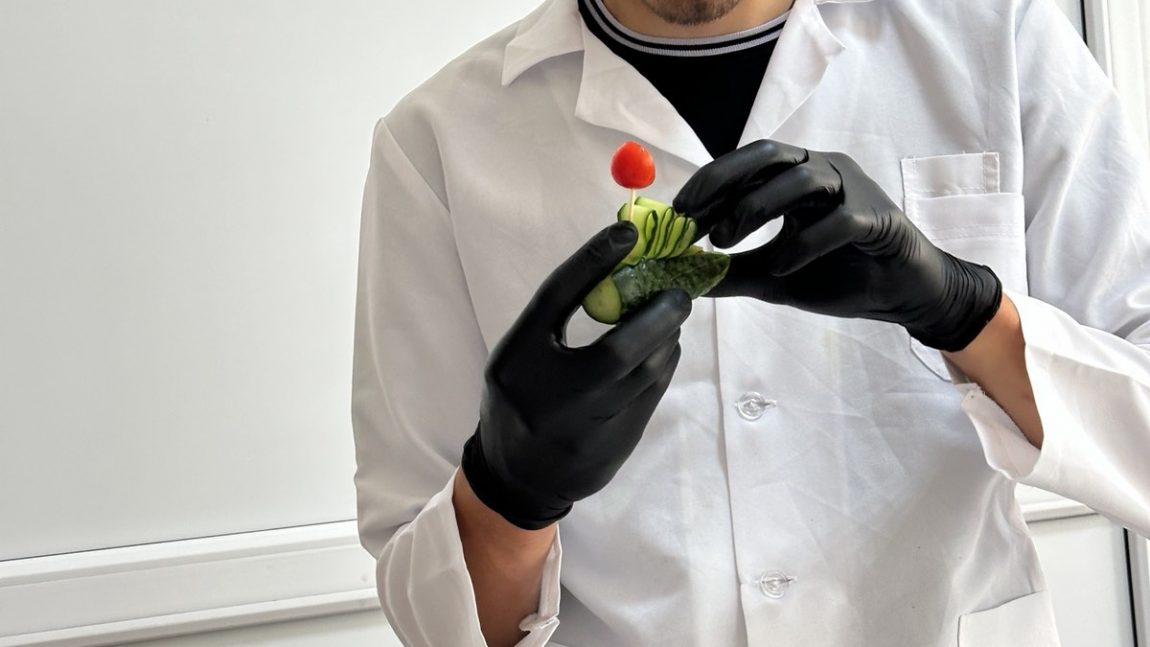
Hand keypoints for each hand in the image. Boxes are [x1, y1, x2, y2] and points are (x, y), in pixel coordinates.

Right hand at [461, 222, 690, 529]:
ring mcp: (587, 427)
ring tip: (670, 317)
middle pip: (619, 349)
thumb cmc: (520, 398)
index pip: (557, 298)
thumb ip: (557, 312)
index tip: (626, 232)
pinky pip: (652, 395)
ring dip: (666, 339)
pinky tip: (662, 349)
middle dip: (658, 315)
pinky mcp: (615, 444)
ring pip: (645, 375)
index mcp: (519, 362)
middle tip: (677, 292)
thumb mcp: (521, 350)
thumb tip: (614, 262)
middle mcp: (552, 396)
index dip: (593, 259)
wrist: (519, 475)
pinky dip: (663, 365)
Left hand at [674, 140, 1001, 350]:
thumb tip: (681, 279)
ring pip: (801, 179)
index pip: (745, 165)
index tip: (675, 213)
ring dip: (755, 208)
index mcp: (795, 178)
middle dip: (723, 182)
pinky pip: (839, 220)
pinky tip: (781, 267)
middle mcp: (822, 171)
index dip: (708, 184)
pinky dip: (805, 242)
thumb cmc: (837, 275)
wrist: (899, 293)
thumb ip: (731, 273)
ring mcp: (852, 189)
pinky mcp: (877, 218)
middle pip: (768, 155)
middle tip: (690, 220)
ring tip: (723, 243)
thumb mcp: (772, 276)